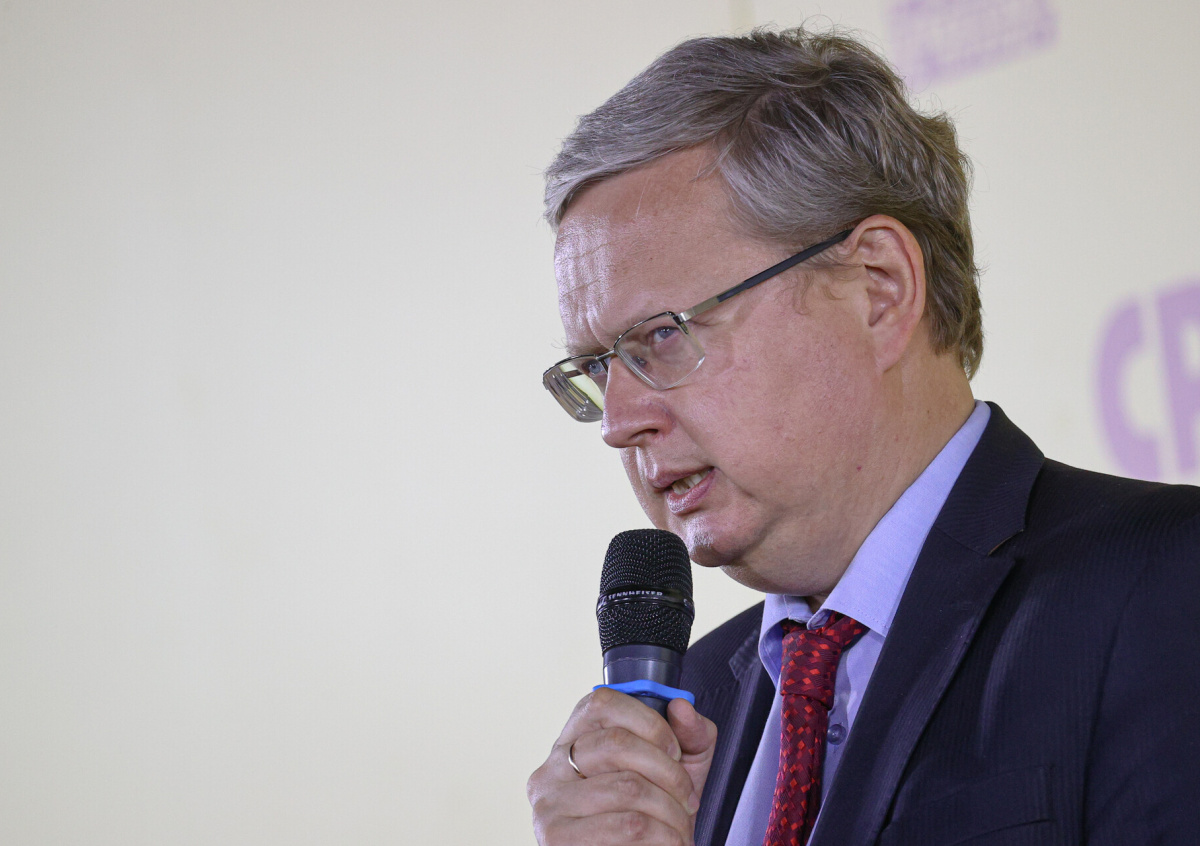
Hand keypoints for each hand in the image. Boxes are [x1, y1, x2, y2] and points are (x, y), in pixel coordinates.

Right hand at [528, 688, 717, 844]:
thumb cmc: (651, 816)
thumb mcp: (678, 770)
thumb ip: (689, 734)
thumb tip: (682, 708)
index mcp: (575, 739)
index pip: (602, 702)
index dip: (648, 721)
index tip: (674, 750)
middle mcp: (553, 766)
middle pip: (617, 744)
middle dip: (668, 771)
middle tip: (686, 796)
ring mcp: (550, 802)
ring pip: (627, 787)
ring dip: (671, 810)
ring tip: (680, 827)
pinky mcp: (557, 836)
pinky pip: (626, 825)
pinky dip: (663, 836)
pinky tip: (667, 842)